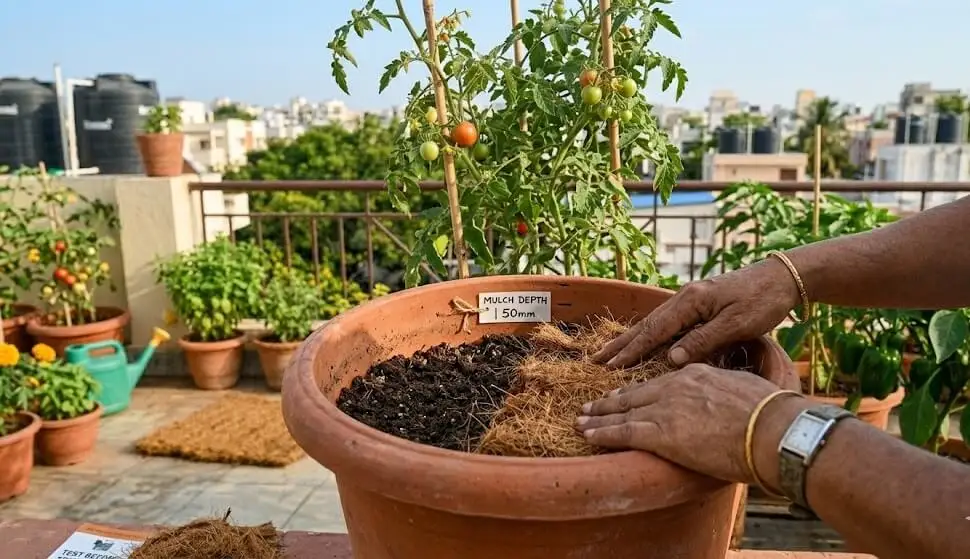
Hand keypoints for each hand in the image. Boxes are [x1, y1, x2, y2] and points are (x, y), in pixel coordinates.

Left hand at [575, 364, 805, 483]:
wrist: (772, 429)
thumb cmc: (769, 414)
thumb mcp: (742, 388)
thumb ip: (724, 390)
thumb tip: (725, 400)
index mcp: (695, 373)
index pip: (658, 382)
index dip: (638, 391)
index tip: (624, 395)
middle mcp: (675, 386)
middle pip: (634, 394)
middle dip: (611, 402)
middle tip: (593, 406)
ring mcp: (666, 408)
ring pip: (623, 412)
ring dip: (600, 418)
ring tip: (582, 420)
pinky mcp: (661, 433)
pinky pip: (623, 432)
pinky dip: (602, 433)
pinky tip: (588, 435)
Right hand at [592, 257, 800, 368]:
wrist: (783, 277)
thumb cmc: (763, 301)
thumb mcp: (736, 324)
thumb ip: (704, 341)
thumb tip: (672, 359)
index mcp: (691, 301)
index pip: (655, 330)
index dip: (633, 350)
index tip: (611, 366)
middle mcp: (685, 298)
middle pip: (647, 325)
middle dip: (621, 344)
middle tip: (596, 360)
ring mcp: (691, 300)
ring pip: (654, 323)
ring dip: (631, 339)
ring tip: (610, 352)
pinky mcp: (699, 304)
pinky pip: (667, 322)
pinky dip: (650, 334)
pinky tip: (643, 341)